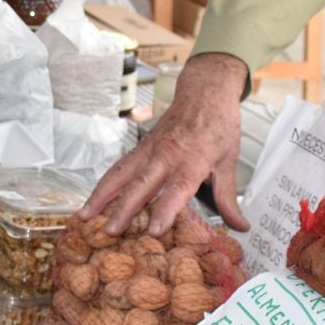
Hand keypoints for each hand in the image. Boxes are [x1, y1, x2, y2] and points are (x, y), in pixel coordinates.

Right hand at [80, 54, 250, 236]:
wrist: (204, 92)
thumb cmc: (219, 126)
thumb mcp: (229, 162)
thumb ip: (228, 198)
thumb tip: (240, 227)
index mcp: (193, 161)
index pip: (177, 189)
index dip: (165, 210)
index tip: (154, 230)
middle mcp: (167, 156)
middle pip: (141, 185)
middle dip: (123, 209)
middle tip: (110, 232)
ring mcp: (150, 150)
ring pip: (121, 174)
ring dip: (102, 196)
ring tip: (84, 216)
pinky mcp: (141, 148)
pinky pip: (119, 168)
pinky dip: (104, 184)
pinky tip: (93, 200)